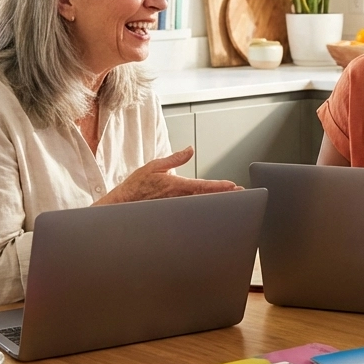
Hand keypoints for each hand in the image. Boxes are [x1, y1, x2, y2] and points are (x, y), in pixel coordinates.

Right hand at [94, 147, 242, 204]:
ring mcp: (176, 208)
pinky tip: (214, 209)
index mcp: (175, 186)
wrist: (121, 205)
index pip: (202, 186)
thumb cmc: (136, 185)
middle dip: (224, 196)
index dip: (219, 186)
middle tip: (241, 194)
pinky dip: (204, 209)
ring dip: (217, 202)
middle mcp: (178, 199)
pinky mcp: (173, 214)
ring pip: (201, 206)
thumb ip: (175, 158)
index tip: (233, 186)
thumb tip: (190, 149)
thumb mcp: (155, 166)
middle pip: (206, 198)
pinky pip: (192, 211)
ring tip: (233, 200)